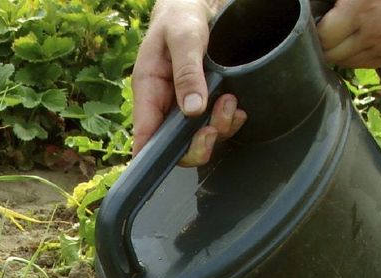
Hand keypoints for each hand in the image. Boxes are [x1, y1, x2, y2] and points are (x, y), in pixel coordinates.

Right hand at [132, 0, 246, 163]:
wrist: (195, 3)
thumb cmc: (181, 16)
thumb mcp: (184, 38)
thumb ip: (187, 73)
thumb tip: (192, 110)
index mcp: (148, 91)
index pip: (144, 136)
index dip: (153, 157)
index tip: (174, 159)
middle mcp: (163, 104)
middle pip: (173, 146)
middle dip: (198, 143)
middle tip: (217, 124)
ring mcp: (182, 105)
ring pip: (196, 138)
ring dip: (219, 128)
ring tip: (231, 103)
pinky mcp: (201, 102)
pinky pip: (213, 125)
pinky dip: (228, 122)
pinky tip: (236, 108)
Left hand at [316, 0, 380, 67]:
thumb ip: (337, 2)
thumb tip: (317, 11)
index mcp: (362, 10)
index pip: (323, 37)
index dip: (317, 31)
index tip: (319, 24)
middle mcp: (374, 32)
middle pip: (331, 55)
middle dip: (325, 44)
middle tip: (329, 31)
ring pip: (345, 62)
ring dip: (340, 51)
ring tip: (345, 34)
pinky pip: (363, 63)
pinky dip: (356, 55)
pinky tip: (360, 40)